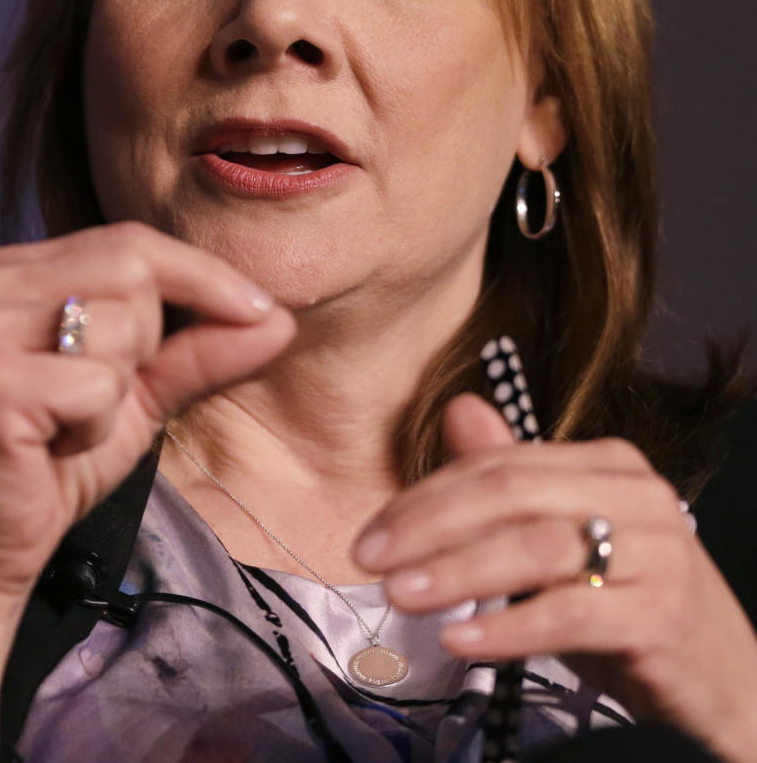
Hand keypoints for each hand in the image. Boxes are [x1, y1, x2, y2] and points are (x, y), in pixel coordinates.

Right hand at [0, 222, 294, 599]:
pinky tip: (57, 443)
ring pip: (122, 322)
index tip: (260, 309)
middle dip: (151, 338)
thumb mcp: (143, 392)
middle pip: (133, 267)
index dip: (204, 274)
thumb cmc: (58, 459)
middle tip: (112, 393)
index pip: (133, 241)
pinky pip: (97, 384)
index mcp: (18, 268)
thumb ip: (203, 349)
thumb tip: (278, 317)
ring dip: (121, 389)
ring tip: (74, 420)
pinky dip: (97, 425)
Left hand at [353, 394, 756, 761]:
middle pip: (512, 494)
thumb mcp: (565, 540)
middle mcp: (636, 494)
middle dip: (429, 524)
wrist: (724, 683)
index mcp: (607, 464)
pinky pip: (569, 614)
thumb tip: (458, 409)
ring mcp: (656, 553)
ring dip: (457, 572)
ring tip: (401, 594)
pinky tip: (461, 640)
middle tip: (370, 557)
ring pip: (536, 548)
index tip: (373, 530)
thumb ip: (511, 479)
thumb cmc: (630, 606)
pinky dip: (507, 627)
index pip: (500, 465)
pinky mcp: (662, 615)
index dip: (428, 494)